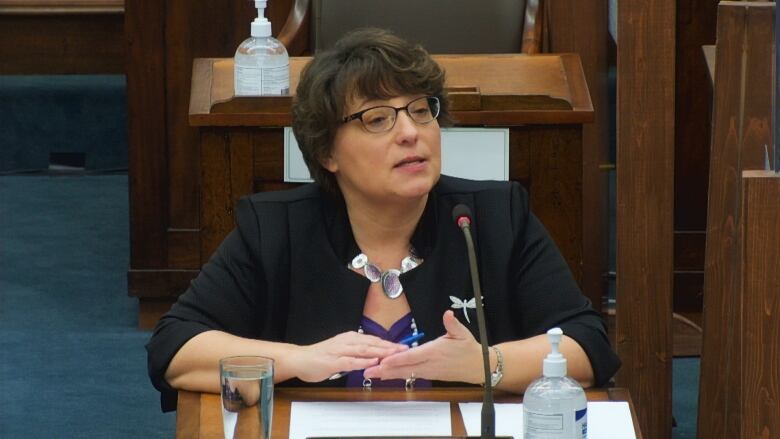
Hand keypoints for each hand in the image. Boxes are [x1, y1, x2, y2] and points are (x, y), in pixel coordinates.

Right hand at [291, 331, 407, 381]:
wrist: (300, 359)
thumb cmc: (322, 357)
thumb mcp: (343, 352)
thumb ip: (357, 353)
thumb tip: (374, 356)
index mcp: (350, 338)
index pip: (374, 340)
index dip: (389, 343)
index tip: (403, 346)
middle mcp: (347, 341)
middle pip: (372, 343)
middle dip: (389, 346)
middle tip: (404, 349)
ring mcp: (340, 351)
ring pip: (364, 350)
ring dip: (380, 352)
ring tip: (393, 354)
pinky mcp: (333, 361)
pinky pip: (350, 361)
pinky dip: (362, 362)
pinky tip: (372, 362)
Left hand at [363, 310, 483, 383]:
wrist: (479, 367)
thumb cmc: (469, 349)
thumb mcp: (462, 333)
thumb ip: (453, 324)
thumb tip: (448, 314)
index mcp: (434, 352)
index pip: (412, 357)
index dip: (396, 359)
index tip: (382, 361)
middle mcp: (429, 364)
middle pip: (404, 368)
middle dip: (384, 370)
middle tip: (367, 371)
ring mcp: (428, 372)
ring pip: (405, 374)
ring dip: (387, 374)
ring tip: (371, 374)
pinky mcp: (429, 375)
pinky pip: (410, 375)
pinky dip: (396, 375)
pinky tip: (386, 375)